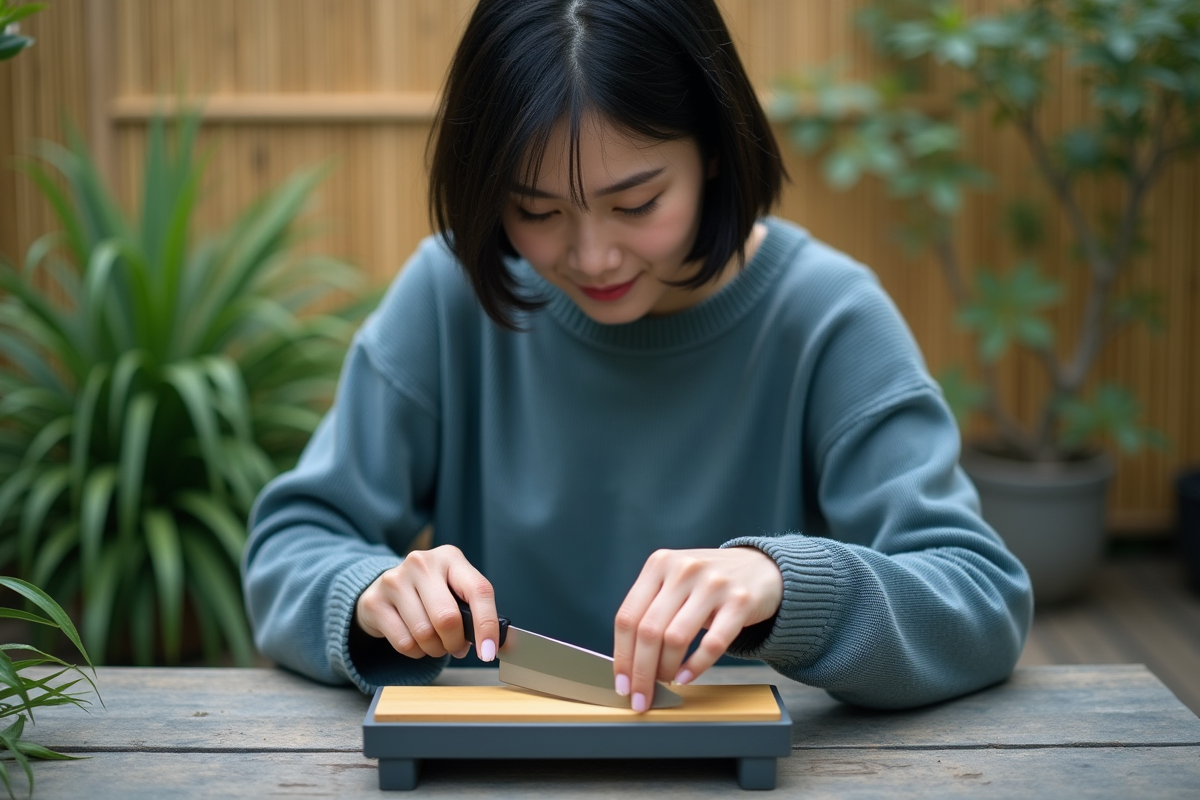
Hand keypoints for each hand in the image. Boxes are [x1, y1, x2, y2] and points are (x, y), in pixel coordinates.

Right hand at [354, 544, 501, 661]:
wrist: (385, 588)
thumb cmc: (429, 592)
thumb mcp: (454, 589)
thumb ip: (472, 609)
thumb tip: (493, 645)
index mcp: (450, 557)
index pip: (479, 591)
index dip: (487, 625)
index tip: (490, 651)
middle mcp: (421, 563)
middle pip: (447, 618)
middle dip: (456, 643)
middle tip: (457, 648)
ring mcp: (394, 580)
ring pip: (425, 634)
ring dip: (435, 649)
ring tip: (435, 642)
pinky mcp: (375, 601)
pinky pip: (404, 643)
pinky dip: (416, 652)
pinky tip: (415, 641)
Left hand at [613, 547, 782, 712]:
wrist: (761, 568)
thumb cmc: (708, 584)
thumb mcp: (675, 582)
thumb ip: (651, 610)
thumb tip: (627, 663)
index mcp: (659, 563)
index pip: (628, 617)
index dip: (621, 656)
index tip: (621, 684)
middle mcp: (683, 569)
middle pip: (648, 631)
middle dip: (640, 672)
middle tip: (640, 697)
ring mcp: (713, 583)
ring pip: (675, 638)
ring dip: (666, 670)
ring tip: (666, 681)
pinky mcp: (740, 601)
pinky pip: (712, 644)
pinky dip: (695, 667)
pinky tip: (686, 677)